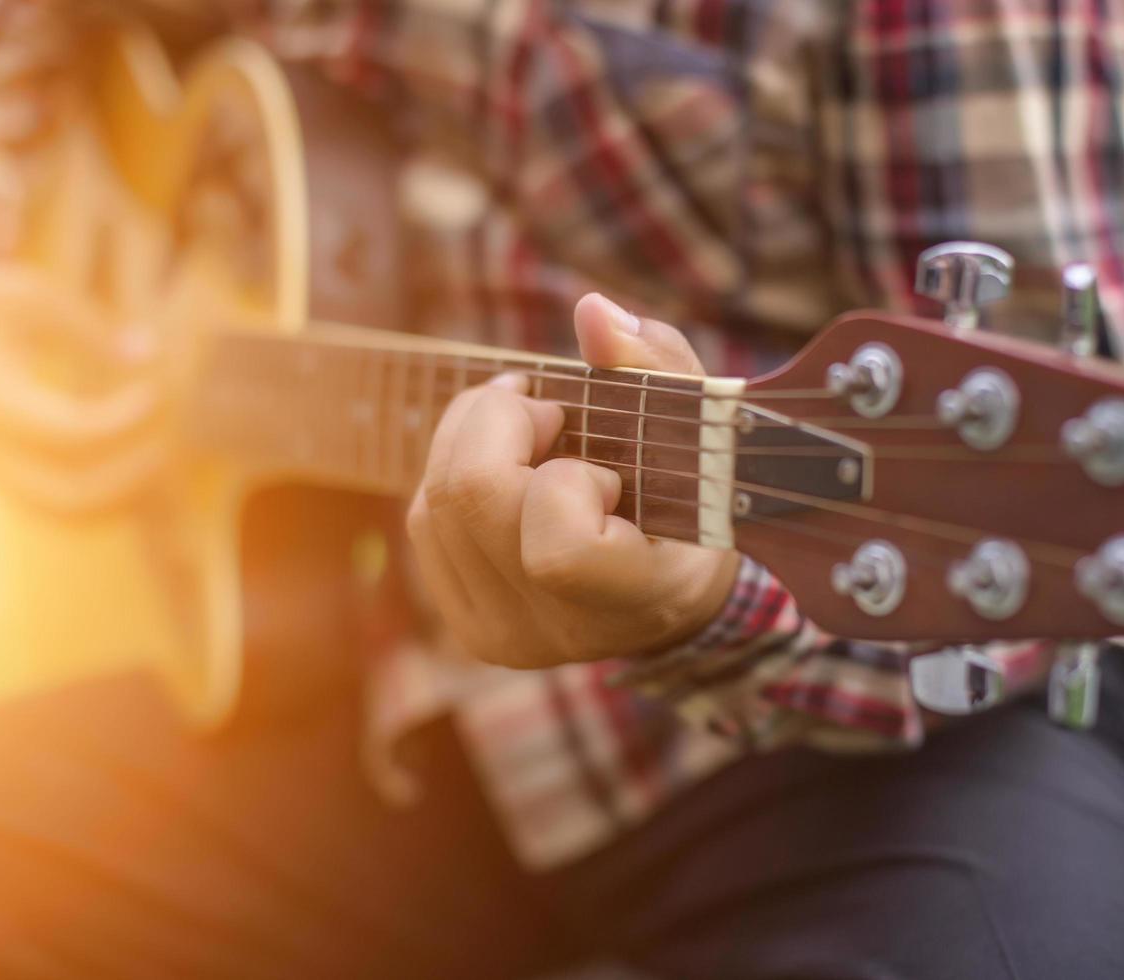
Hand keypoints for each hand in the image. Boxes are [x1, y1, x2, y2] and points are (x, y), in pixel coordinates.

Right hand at [0, 254, 173, 513]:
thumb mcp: (34, 297)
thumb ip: (92, 331)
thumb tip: (150, 356)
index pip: (71, 433)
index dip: (124, 419)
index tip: (154, 391)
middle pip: (69, 495)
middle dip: (129, 476)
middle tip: (165, 441)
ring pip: (63, 511)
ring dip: (118, 495)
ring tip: (155, 455)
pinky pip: (54, 503)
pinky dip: (99, 494)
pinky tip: (130, 458)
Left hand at [406, 293, 739, 668]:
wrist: (672, 591)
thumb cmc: (695, 498)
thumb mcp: (699, 429)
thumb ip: (655, 368)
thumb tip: (592, 312)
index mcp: (636, 597)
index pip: (559, 550)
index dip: (567, 480)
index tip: (601, 464)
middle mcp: (561, 631)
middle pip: (472, 500)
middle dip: (501, 423)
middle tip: (549, 410)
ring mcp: (506, 636)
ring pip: (436, 503)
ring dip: (475, 437)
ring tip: (533, 430)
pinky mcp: (468, 623)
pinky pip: (424, 523)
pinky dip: (455, 472)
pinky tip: (507, 467)